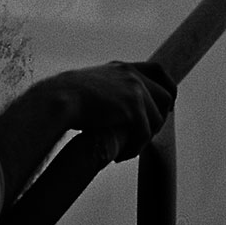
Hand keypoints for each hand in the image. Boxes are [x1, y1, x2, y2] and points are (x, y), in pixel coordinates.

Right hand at [0, 59, 176, 195]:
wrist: (57, 99)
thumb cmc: (66, 98)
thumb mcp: (92, 85)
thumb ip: (109, 90)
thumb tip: (117, 108)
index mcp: (123, 67)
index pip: (158, 70)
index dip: (168, 87)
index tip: (168, 104)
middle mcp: (132, 75)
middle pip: (165, 96)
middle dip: (159, 118)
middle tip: (143, 136)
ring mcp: (134, 90)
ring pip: (157, 120)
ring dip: (143, 139)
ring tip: (127, 150)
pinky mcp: (132, 108)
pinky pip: (144, 135)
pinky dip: (134, 149)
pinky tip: (119, 156)